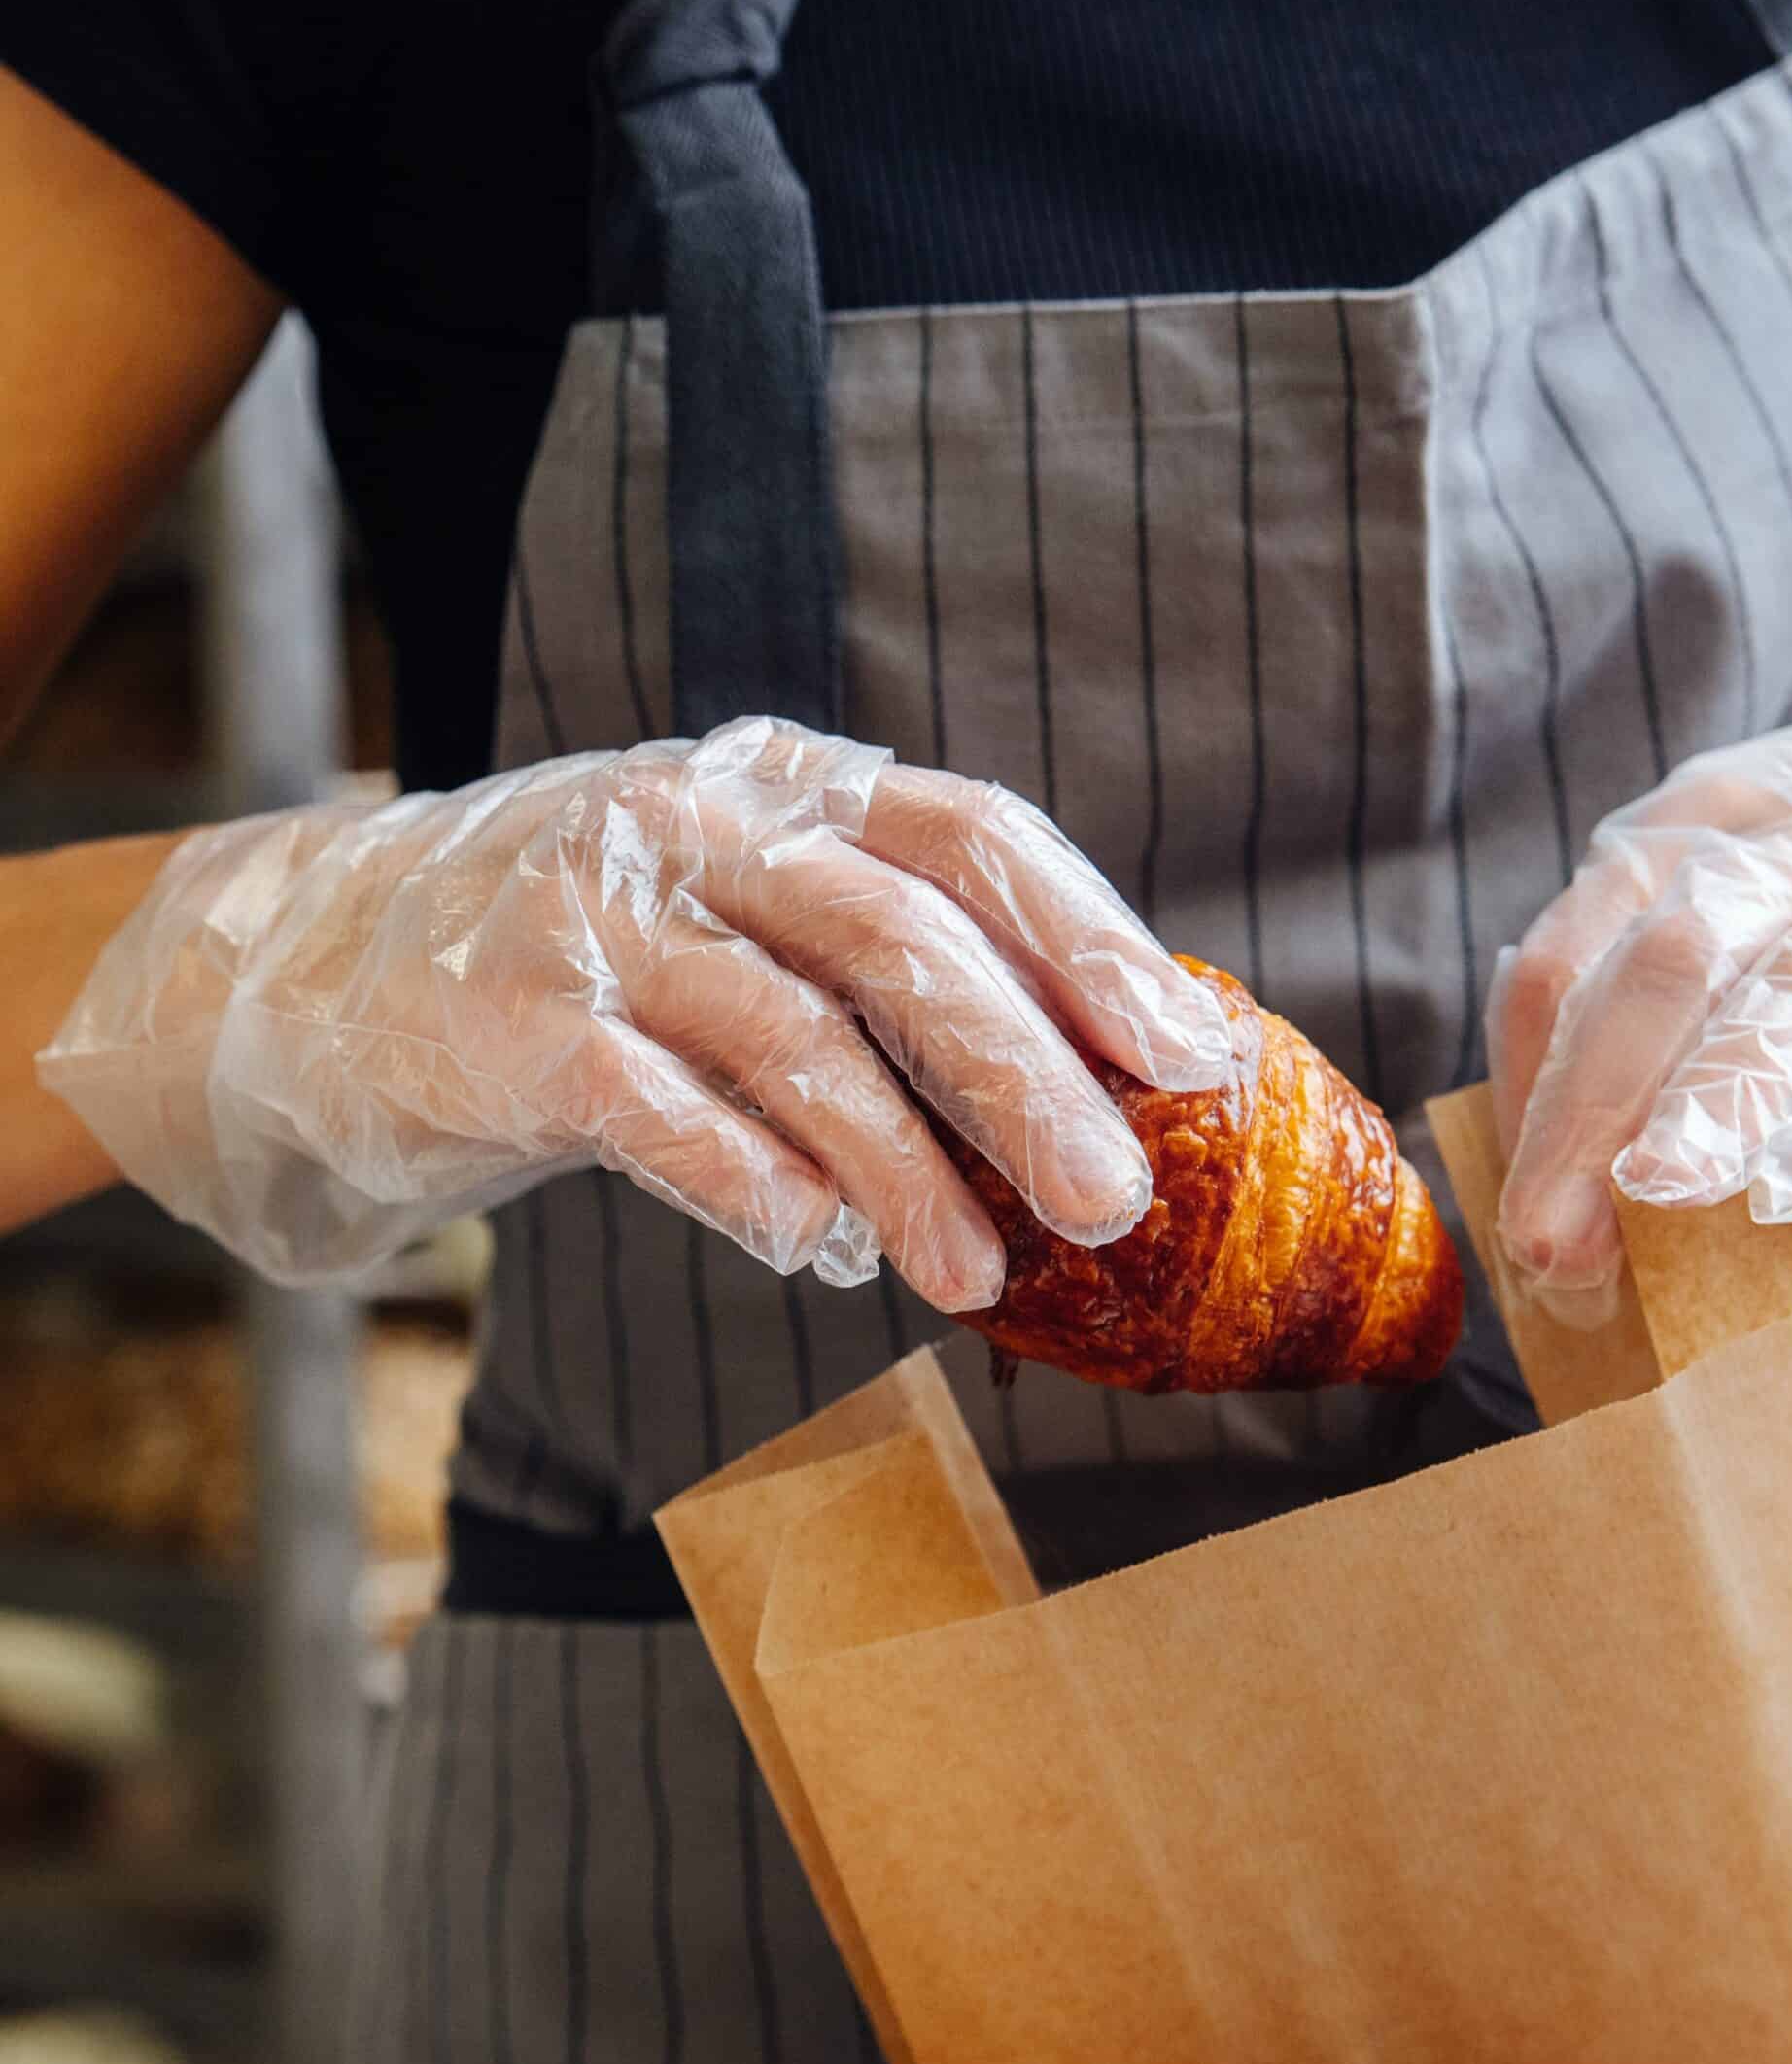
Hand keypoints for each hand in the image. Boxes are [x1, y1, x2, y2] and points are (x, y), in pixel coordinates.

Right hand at [38, 716, 1233, 1302]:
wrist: (329, 958)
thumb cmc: (608, 960)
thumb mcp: (760, 919)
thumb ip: (897, 979)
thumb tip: (1095, 1102)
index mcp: (795, 785)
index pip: (974, 840)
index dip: (1095, 949)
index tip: (1190, 1063)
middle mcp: (703, 822)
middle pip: (904, 941)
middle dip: (1027, 1081)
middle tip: (1114, 1202)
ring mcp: (597, 912)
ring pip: (794, 1035)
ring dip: (904, 1172)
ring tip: (976, 1278)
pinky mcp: (504, 1019)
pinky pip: (652, 1108)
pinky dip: (748, 1184)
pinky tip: (814, 1253)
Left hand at [1489, 715, 1791, 1319]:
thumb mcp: (1775, 925)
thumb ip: (1672, 1026)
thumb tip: (1552, 1190)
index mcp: (1710, 826)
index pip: (1577, 950)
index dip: (1531, 1088)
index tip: (1516, 1216)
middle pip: (1665, 965)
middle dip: (1591, 1113)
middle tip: (1549, 1246)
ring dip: (1717, 1104)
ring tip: (1657, 1197)